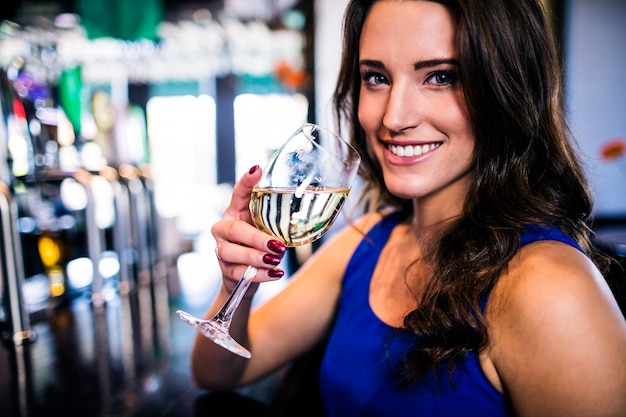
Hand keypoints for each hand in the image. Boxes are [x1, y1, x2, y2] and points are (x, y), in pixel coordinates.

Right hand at [211, 165, 285, 292]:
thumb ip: (277, 221)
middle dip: (256, 238)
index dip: (246, 182)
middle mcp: (224, 228)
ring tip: (275, 260)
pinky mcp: (225, 269)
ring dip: (255, 257)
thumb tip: (306, 216)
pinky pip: (239, 272)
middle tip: (277, 245)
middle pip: (234, 229)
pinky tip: (274, 273)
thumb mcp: (268, 229)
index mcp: (236, 212)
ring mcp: (221, 249)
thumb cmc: (259, 246)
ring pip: (231, 252)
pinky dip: (259, 274)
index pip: (238, 193)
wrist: (246, 276)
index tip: (257, 169)